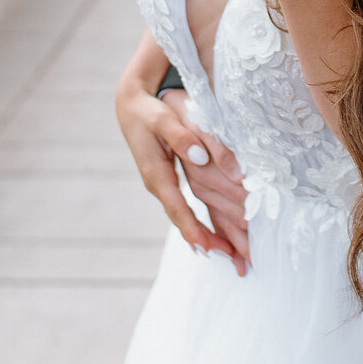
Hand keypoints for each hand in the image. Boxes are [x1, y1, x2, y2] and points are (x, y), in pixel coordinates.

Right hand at [114, 71, 250, 274]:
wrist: (130, 106)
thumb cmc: (148, 111)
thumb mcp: (164, 118)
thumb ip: (182, 136)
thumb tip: (199, 156)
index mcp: (156, 174)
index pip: (177, 208)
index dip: (193, 228)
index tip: (208, 247)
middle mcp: (158, 185)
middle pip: (183, 220)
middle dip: (206, 240)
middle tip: (232, 257)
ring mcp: (163, 185)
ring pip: (185, 217)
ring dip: (206, 235)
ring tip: (231, 254)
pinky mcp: (169, 181)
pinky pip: (185, 208)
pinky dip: (200, 222)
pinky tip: (215, 235)